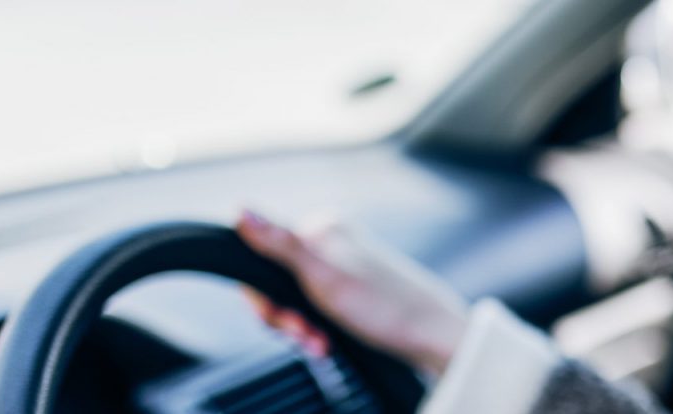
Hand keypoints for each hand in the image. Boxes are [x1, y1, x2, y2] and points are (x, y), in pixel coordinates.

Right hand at [235, 210, 469, 375]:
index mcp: (323, 228)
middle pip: (276, 281)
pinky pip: (315, 311)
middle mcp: (331, 243)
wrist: (432, 336)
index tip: (282, 316)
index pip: (260, 256)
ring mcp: (341, 268)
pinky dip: (315, 330)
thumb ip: (280, 243)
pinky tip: (326, 342)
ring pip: (294, 300)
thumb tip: (240, 209)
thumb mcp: (322, 274)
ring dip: (301, 328)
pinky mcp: (351, 293)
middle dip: (285, 317)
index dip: (262, 295)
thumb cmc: (383, 305)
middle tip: (306, 334)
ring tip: (320, 343)